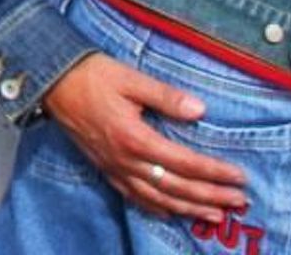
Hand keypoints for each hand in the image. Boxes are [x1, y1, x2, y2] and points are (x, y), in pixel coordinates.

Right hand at [42, 53, 247, 220]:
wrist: (51, 81)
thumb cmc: (91, 75)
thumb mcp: (130, 78)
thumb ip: (165, 96)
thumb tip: (200, 110)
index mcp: (134, 138)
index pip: (184, 162)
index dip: (213, 172)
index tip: (239, 176)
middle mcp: (126, 160)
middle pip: (176, 187)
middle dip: (210, 196)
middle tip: (239, 202)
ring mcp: (114, 168)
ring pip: (158, 198)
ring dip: (189, 208)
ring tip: (215, 214)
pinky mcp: (105, 169)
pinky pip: (134, 197)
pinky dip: (157, 208)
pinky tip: (172, 213)